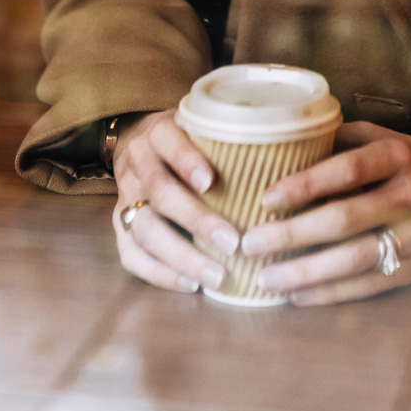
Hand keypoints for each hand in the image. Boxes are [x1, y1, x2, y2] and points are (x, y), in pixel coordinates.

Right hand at [111, 110, 238, 293]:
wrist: (135, 141)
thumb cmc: (186, 139)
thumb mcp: (201, 126)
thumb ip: (230, 138)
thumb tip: (293, 154)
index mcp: (159, 133)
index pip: (170, 143)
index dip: (188, 161)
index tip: (211, 182)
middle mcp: (138, 163)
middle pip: (160, 193)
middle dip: (197, 220)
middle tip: (233, 243)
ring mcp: (125, 196)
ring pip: (144, 229)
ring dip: (181, 256)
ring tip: (216, 276)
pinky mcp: (118, 224)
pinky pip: (131, 254)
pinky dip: (159, 273)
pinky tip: (190, 284)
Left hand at [238, 122, 410, 306]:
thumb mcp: (396, 139)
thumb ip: (349, 140)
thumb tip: (292, 142)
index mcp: (400, 156)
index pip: (348, 169)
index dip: (306, 183)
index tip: (266, 197)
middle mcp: (408, 196)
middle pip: (345, 220)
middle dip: (292, 235)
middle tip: (250, 243)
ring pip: (354, 259)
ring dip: (305, 272)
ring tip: (266, 279)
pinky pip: (369, 285)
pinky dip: (331, 294)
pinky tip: (298, 296)